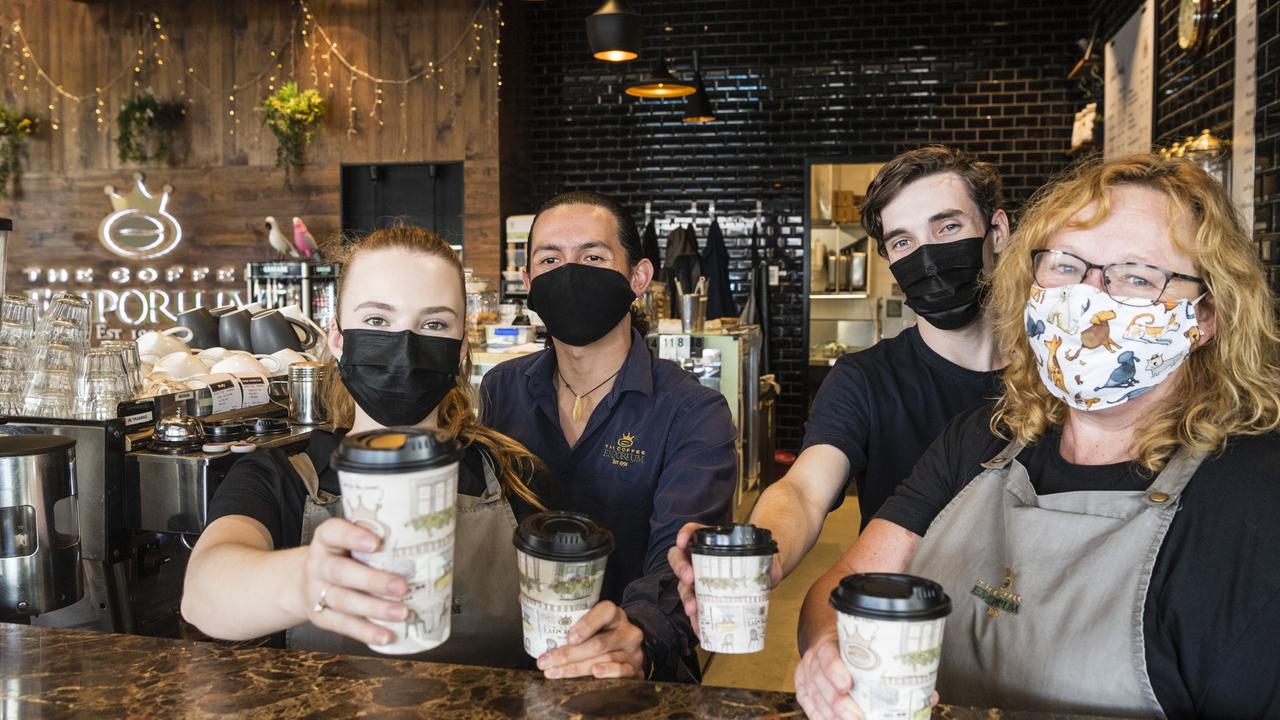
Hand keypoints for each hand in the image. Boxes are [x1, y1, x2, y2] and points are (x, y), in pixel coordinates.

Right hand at [294, 517, 409, 646]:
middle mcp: (318, 565)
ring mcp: (316, 592)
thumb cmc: (343, 556)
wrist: (304, 581)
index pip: (334, 532)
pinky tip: (386, 636)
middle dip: (373, 581)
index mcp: (326, 539)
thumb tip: (424, 542)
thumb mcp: (350, 541)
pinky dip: (366, 632)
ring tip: (402, 613)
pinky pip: (343, 626)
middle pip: (341, 572)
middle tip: (402, 587)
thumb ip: (375, 538)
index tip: (377, 543)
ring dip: (375, 609)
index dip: (353, 537)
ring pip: (344, 601)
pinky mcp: (320, 617)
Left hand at [536, 600, 644, 678]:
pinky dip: (609, 673)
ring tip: (554, 672)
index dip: (587, 623)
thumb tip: (523, 599)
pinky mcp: (637, 668)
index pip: (605, 611)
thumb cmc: (602, 633)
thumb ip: (562, 613)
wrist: (629, 649)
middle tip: (546, 661)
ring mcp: (632, 651)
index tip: (568, 637)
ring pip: (606, 659)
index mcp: (614, 614)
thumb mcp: (589, 620)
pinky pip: (624, 672)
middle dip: (569, 654)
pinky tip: (594, 674)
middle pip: (599, 642)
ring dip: (577, 668)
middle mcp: (626, 630)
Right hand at [669, 522, 783, 634]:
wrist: (762, 577)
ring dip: (686, 597)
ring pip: (683, 585)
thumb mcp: (764, 558)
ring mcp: (699, 580)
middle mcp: (700, 559)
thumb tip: (772, 573)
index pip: (693, 531)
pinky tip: (699, 629)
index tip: (683, 542)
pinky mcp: (703, 599)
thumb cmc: (758, 561)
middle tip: (689, 579)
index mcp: (712, 542)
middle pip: (679, 557)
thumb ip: (769, 563)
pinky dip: (696, 620)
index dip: (685, 534)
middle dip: (680, 568)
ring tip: (692, 609)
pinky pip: (695, 608)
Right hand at [794, 632, 859, 719]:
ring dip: (833, 715)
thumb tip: (888, 679)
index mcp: (827, 645)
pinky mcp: (803, 692)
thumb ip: (867, 660)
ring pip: (816, 698)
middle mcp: (813, 660)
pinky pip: (810, 708)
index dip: (835, 671)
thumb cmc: (848, 651)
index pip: (828, 656)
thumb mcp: (857, 647)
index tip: (846, 685)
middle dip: (838, 702)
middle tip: (855, 716)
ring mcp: (806, 677)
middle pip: (821, 681)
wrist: (830, 649)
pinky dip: (822, 718)